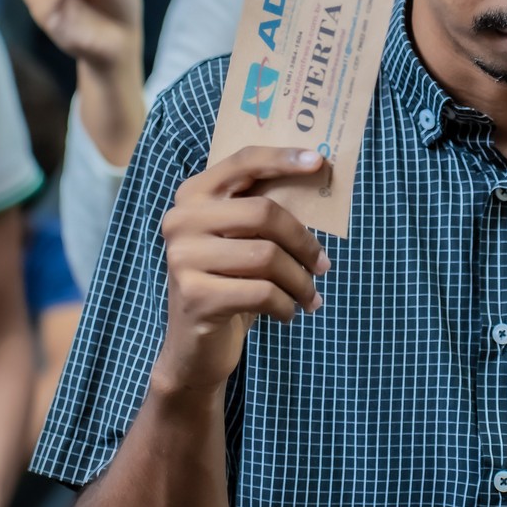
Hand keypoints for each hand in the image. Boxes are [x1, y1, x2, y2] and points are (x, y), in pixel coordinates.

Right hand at [155, 148, 330, 396]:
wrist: (194, 348)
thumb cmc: (229, 284)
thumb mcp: (241, 241)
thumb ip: (263, 211)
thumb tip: (317, 179)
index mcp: (193, 195)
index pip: (244, 162)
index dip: (283, 159)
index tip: (320, 162)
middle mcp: (181, 220)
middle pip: (264, 212)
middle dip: (304, 242)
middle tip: (324, 265)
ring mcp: (183, 258)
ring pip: (267, 256)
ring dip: (300, 281)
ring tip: (310, 296)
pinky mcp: (195, 295)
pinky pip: (262, 292)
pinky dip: (286, 305)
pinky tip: (288, 314)